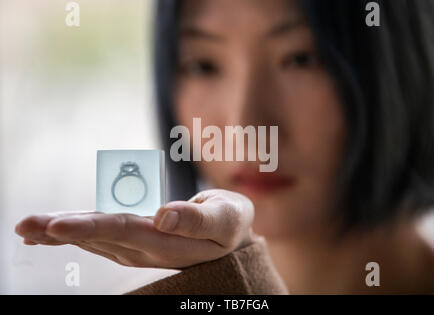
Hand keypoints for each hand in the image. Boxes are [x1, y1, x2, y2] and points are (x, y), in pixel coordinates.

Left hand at [15, 189, 257, 268]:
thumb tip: (163, 216)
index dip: (90, 226)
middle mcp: (146, 247)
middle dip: (61, 230)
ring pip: (95, 238)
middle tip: (24, 225)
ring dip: (60, 232)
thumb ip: (198, 220)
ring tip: (29, 228)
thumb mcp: (226, 218)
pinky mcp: (135, 240)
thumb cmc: (231, 223)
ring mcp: (138, 247)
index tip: (56, 224)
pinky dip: (76, 231)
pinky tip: (54, 230)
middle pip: (99, 236)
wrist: (231, 237)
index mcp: (167, 240)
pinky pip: (101, 236)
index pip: (123, 231)